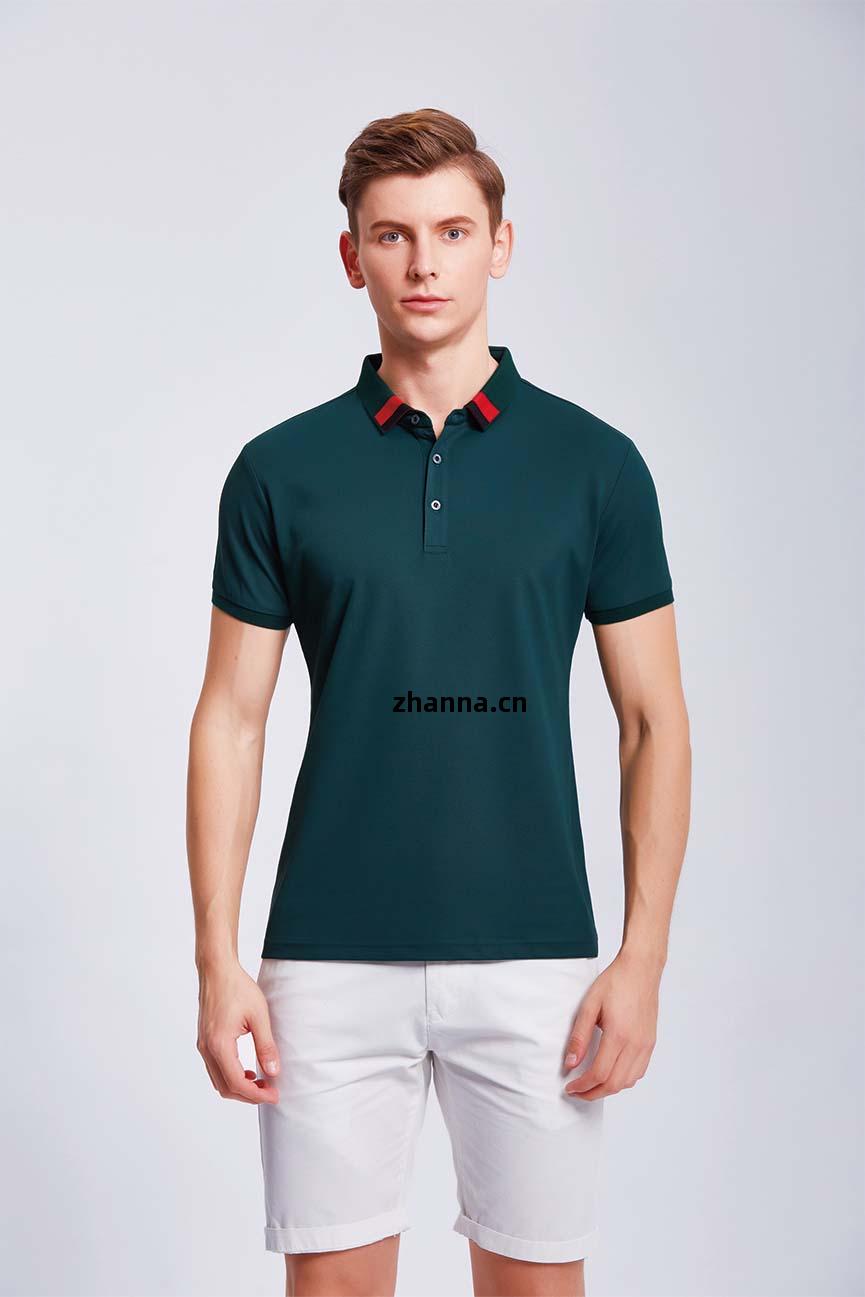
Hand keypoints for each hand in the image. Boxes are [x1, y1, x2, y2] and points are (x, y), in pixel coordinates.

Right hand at [196, 960, 280, 1104]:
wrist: (217, 970)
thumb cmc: (237, 988)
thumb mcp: (258, 1016)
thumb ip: (266, 1046)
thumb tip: (273, 1072)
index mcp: (219, 1044)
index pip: (237, 1083)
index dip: (256, 1094)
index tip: (274, 1095)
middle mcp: (206, 1049)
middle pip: (225, 1087)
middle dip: (248, 1095)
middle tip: (270, 1092)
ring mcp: (203, 1045)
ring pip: (218, 1081)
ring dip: (239, 1087)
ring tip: (261, 1083)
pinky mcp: (204, 1041)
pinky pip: (215, 1069)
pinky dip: (230, 1076)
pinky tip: (248, 1070)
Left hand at [561, 948, 661, 1100]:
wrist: (641, 969)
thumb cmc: (615, 982)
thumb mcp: (589, 1005)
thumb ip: (579, 1037)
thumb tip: (570, 1064)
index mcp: (619, 1035)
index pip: (599, 1074)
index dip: (583, 1086)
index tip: (570, 1087)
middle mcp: (636, 1044)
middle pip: (614, 1084)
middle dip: (593, 1093)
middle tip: (577, 1092)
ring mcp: (646, 1045)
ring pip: (628, 1081)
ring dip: (609, 1089)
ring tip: (591, 1085)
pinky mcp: (650, 1042)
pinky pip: (639, 1071)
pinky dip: (624, 1080)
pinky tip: (611, 1074)